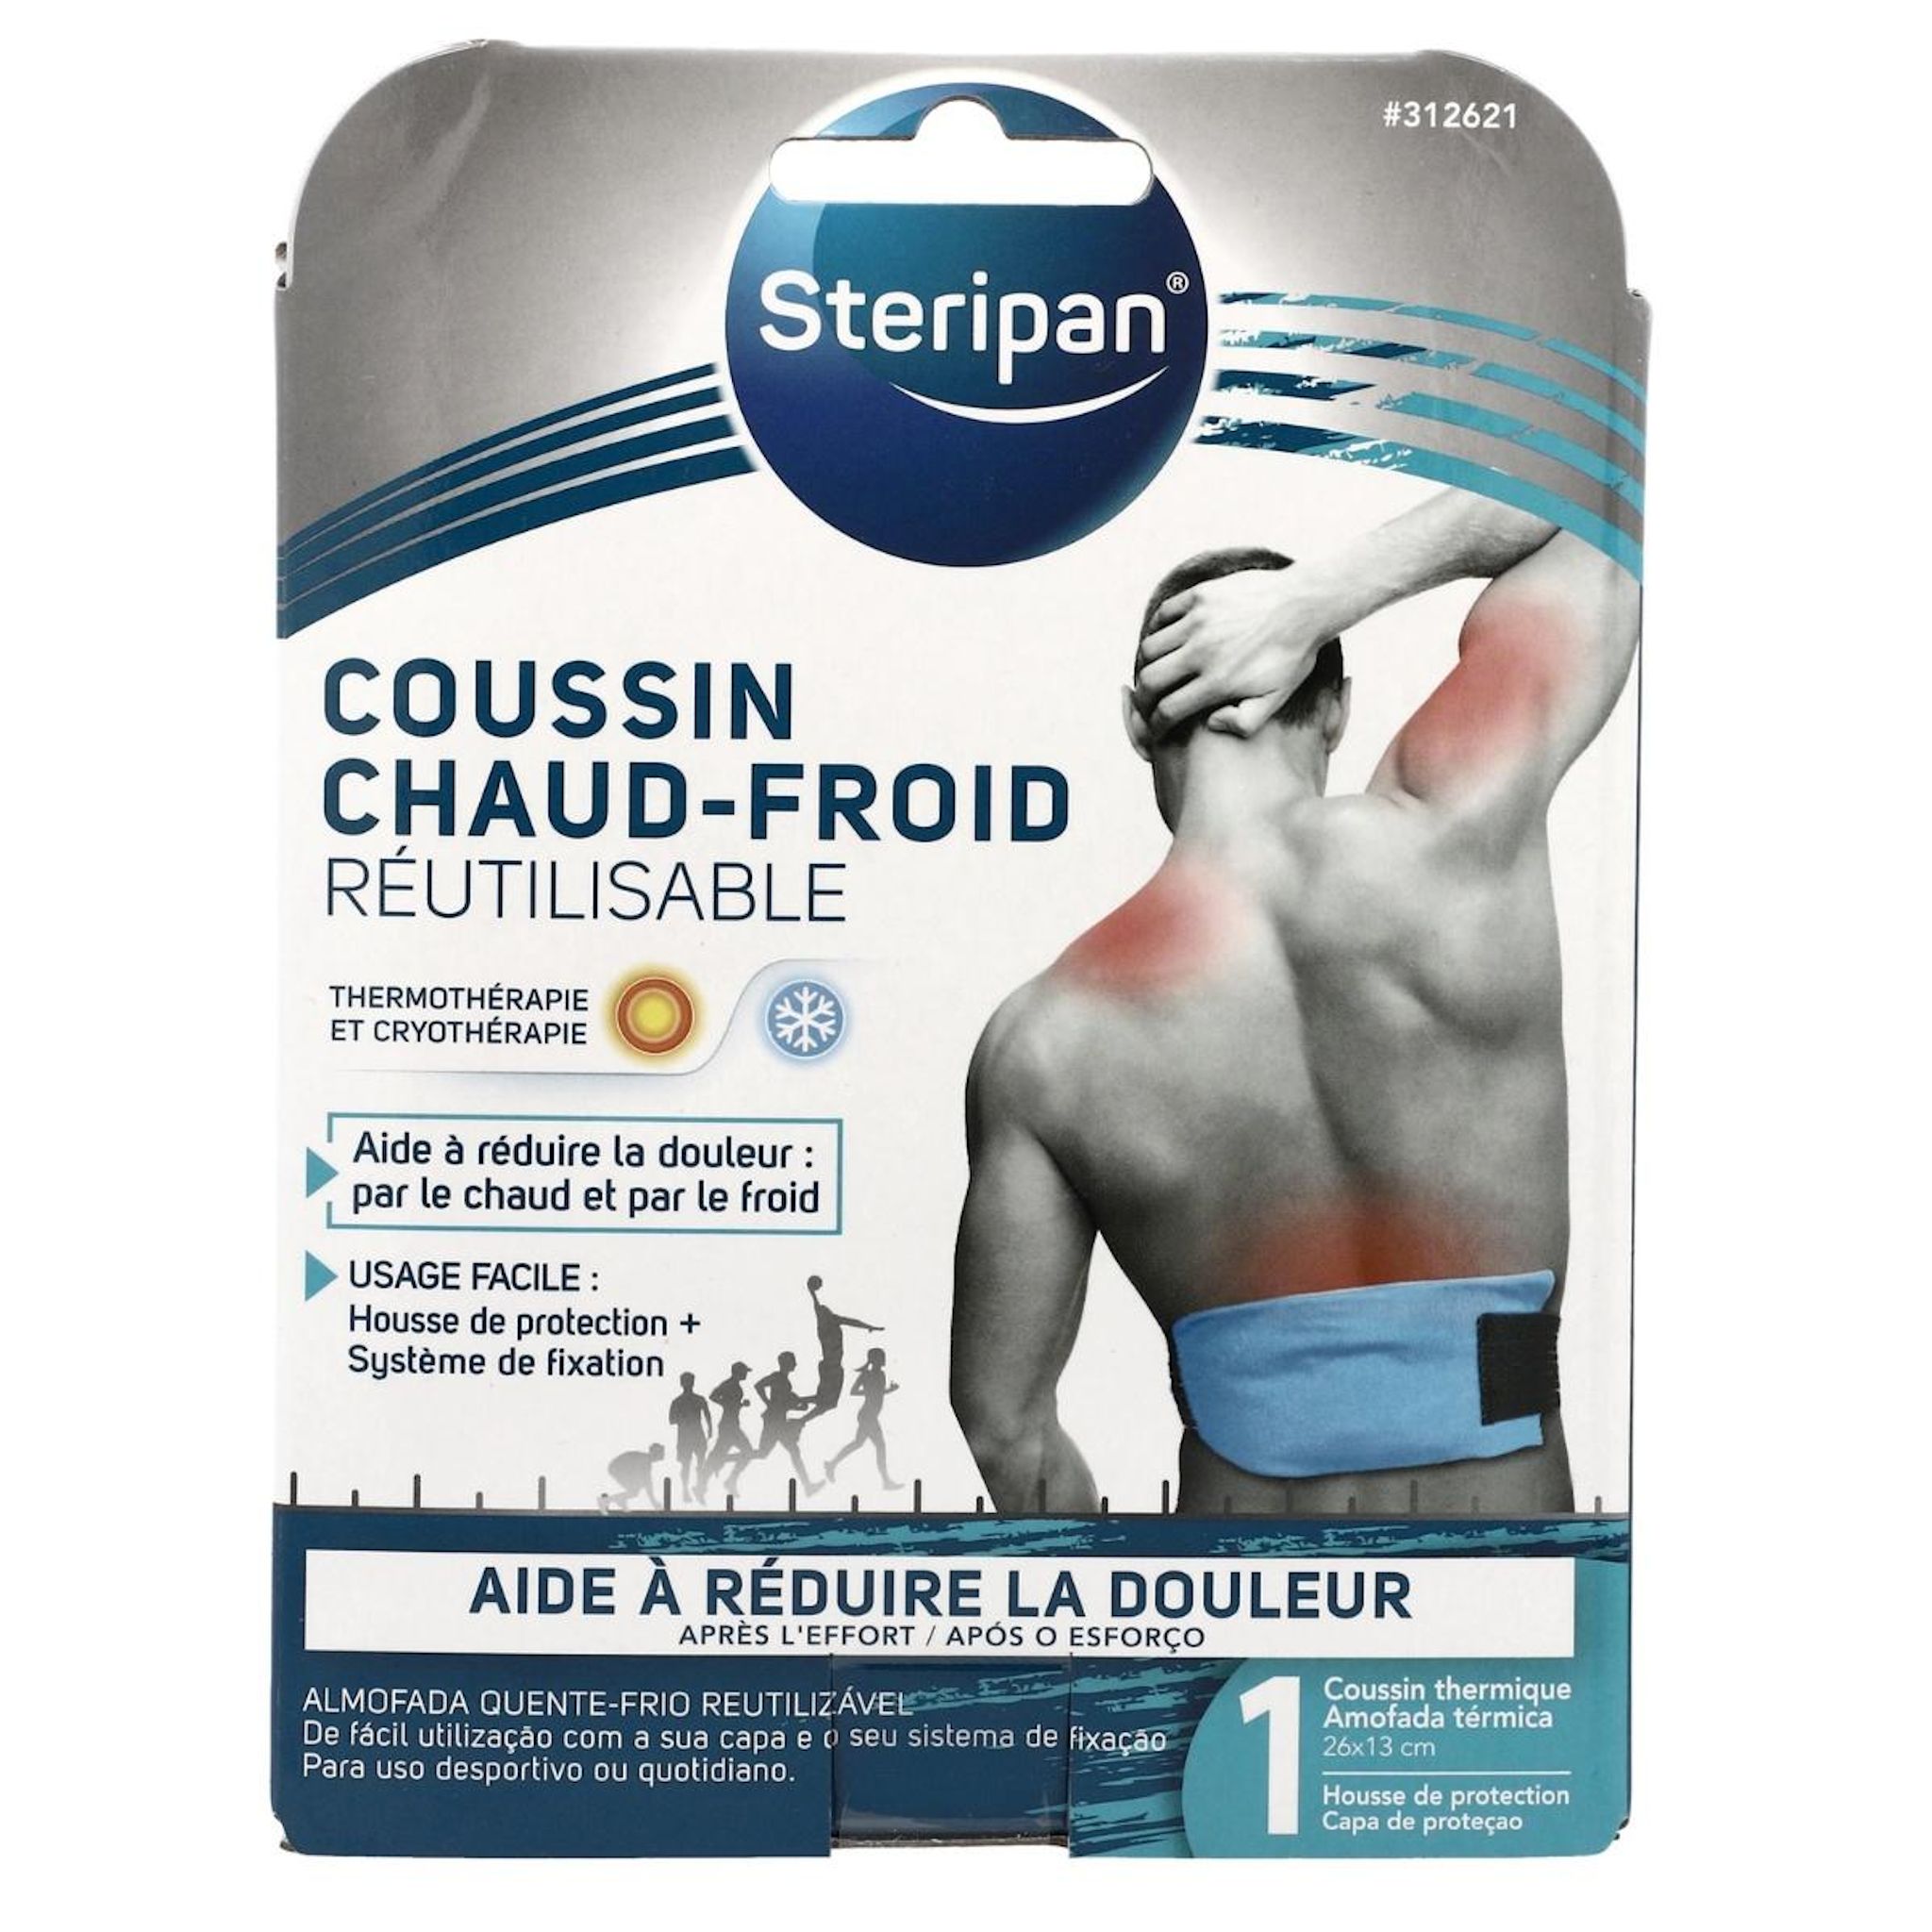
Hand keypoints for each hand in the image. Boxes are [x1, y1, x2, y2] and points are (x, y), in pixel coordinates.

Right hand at [1135, 570, 1330, 737]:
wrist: (1306, 604)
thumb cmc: (1293, 654)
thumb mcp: (1278, 698)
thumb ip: (1245, 721)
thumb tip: (1211, 723)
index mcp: (1218, 681)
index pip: (1168, 710)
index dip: (1155, 726)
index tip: (1156, 729)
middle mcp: (1202, 651)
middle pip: (1150, 681)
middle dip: (1143, 700)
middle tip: (1147, 704)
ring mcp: (1198, 621)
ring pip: (1150, 648)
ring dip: (1148, 665)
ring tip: (1157, 671)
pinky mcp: (1200, 596)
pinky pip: (1163, 614)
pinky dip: (1157, 630)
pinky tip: (1166, 639)